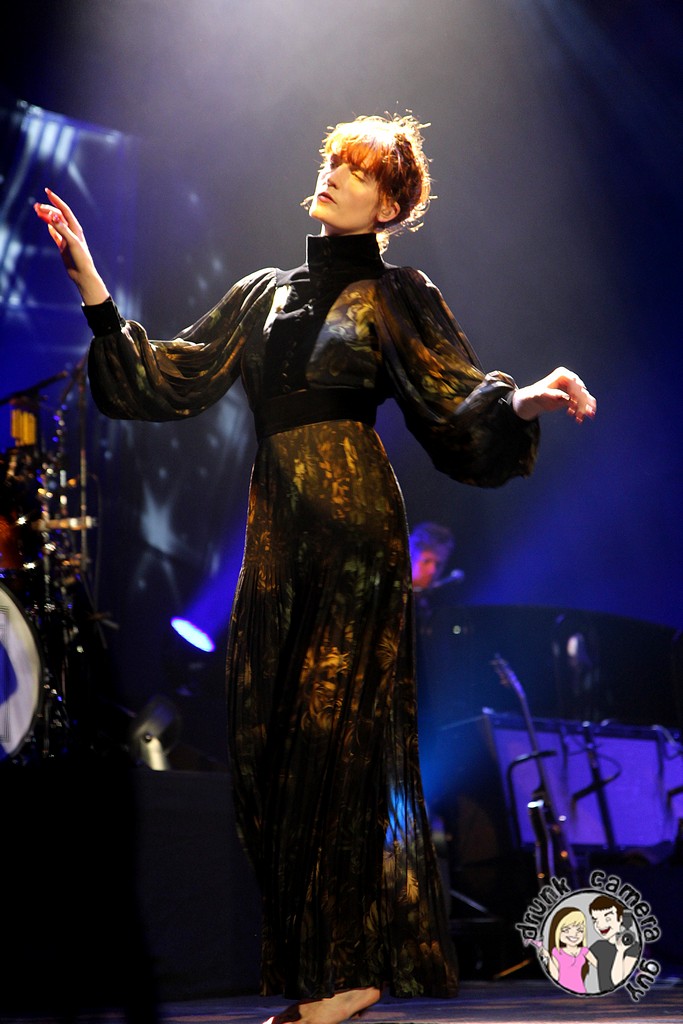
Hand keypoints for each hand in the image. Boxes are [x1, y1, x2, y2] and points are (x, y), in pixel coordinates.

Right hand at [33, 188, 108, 304]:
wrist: (83, 275)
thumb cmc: (81, 259)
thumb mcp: (72, 243)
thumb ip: (62, 229)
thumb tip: (53, 217)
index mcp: (75, 228)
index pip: (64, 210)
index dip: (56, 200)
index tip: (47, 191)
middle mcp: (71, 232)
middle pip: (58, 216)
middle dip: (47, 209)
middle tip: (35, 206)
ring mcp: (67, 239)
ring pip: (55, 224)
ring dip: (46, 217)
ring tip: (36, 211)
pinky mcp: (63, 247)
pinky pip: (56, 235)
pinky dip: (51, 229)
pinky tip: (47, 225)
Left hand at [512, 366, 596, 422]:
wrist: (536, 399)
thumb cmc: (537, 394)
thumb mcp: (542, 394)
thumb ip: (554, 395)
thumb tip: (566, 397)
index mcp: (563, 374)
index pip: (573, 382)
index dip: (576, 391)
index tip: (575, 401)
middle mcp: (571, 378)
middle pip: (581, 390)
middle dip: (582, 402)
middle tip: (580, 414)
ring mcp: (574, 387)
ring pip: (584, 397)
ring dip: (585, 408)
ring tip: (581, 418)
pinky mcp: (575, 395)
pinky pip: (583, 402)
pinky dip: (582, 410)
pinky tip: (578, 418)